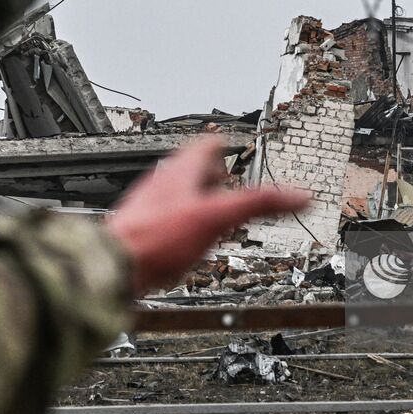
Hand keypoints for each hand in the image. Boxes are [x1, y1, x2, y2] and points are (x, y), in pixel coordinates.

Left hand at [105, 137, 310, 294]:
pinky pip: (168, 219)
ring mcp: (150, 207)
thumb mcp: (218, 217)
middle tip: (231, 185)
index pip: (206, 145)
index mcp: (181, 170)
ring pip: (180, 194)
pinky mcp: (142, 231)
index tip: (235, 146)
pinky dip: (185, 224)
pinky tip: (188, 243)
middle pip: (193, 170)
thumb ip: (259, 204)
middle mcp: (163, 183)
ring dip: (201, 202)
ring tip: (215, 216)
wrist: (113, 268)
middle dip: (215, 178)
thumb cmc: (157, 240)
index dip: (225, 145)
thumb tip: (299, 196)